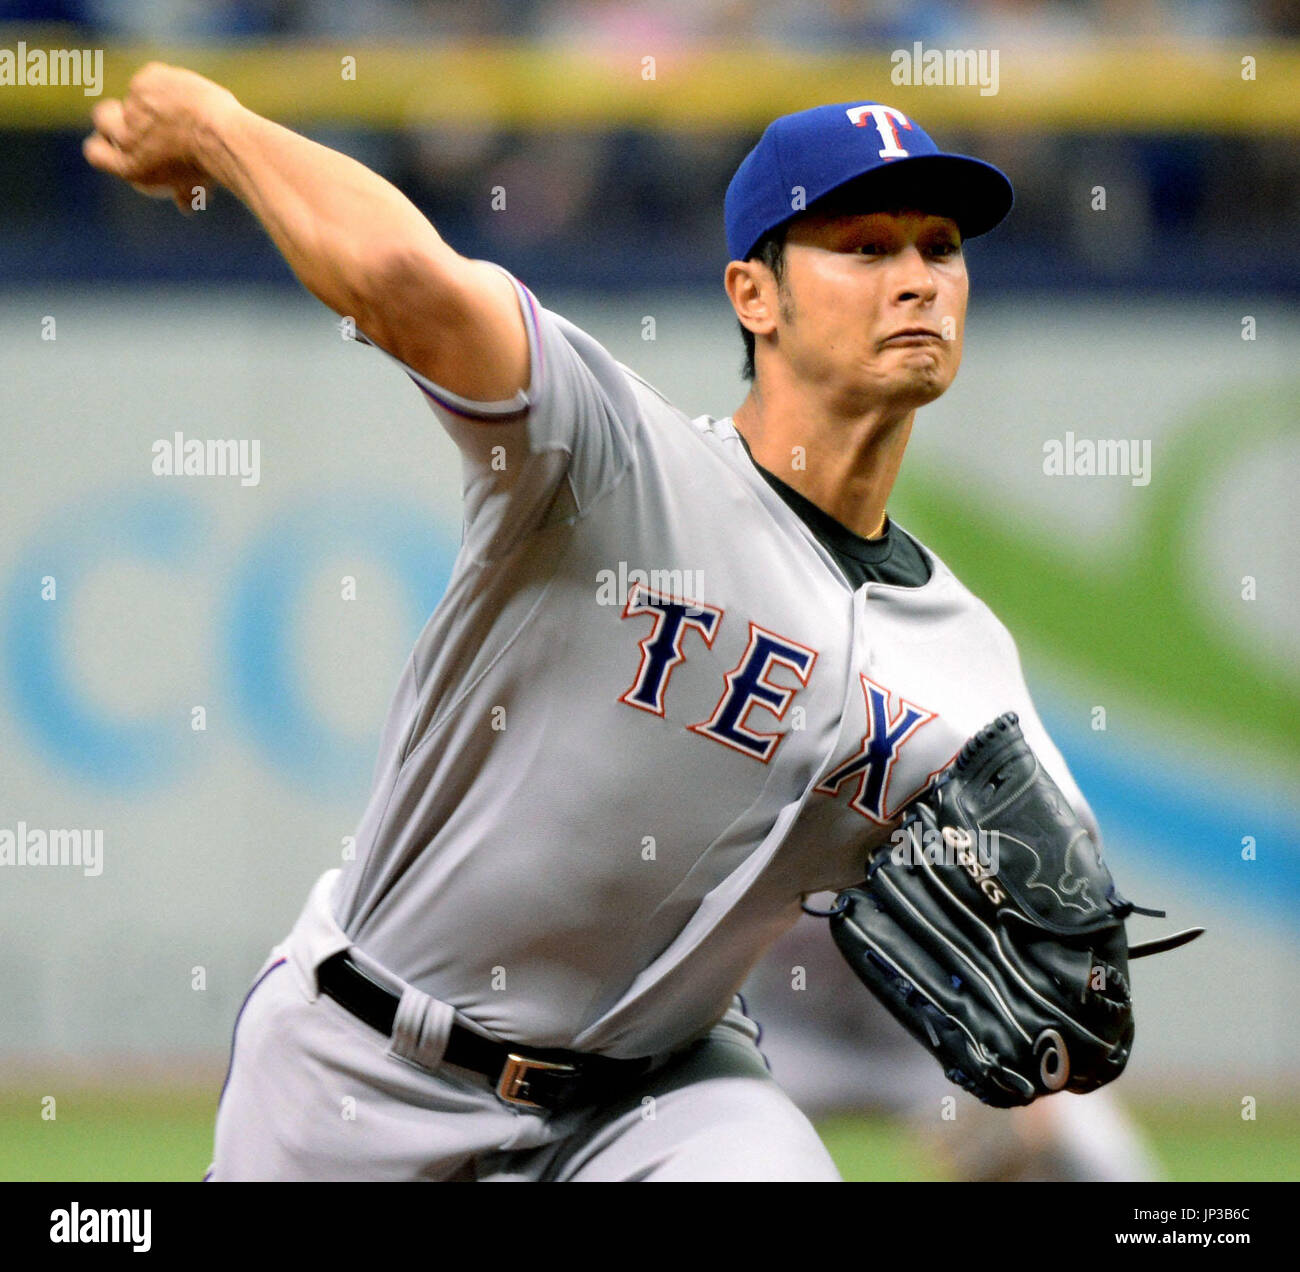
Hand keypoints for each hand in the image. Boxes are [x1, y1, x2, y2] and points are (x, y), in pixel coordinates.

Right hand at [82, 62, 239, 212]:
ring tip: (186, 111)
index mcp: (130, 166)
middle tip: (143, 116)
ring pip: (135, 97)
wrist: (223, 137)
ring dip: (155, 101)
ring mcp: (132, 107)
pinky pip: (152, 79)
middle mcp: (124, 137)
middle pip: (101, 117)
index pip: (95, 153)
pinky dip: (168, 85)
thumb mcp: (196, 186)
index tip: (114, 140)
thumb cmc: (213, 166)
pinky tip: (189, 95)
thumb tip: (185, 205)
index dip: (102, 144)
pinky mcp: (144, 83)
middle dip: (116, 114)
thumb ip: (184, 193)